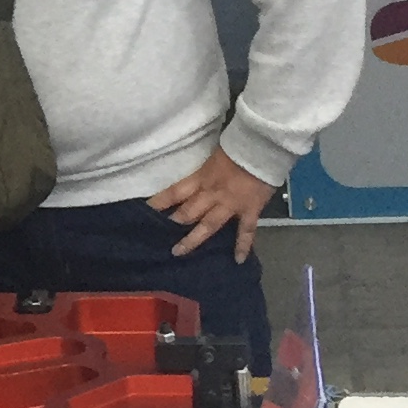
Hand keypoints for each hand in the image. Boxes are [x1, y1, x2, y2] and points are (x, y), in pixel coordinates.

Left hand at [148, 150, 278, 262]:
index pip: (174, 192)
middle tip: (157, 237)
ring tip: (178, 252)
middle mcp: (212, 194)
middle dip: (173, 224)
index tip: (145, 213)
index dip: (159, 203)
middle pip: (188, 212)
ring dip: (193, 240)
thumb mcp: (213, 157)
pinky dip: (243, 246)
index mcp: (201, 178)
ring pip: (208, 225)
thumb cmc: (237, 148)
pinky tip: (238, 260)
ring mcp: (231, 205)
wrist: (262, 147)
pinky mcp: (250, 210)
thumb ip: (204, 172)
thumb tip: (195, 181)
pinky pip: (246, 231)